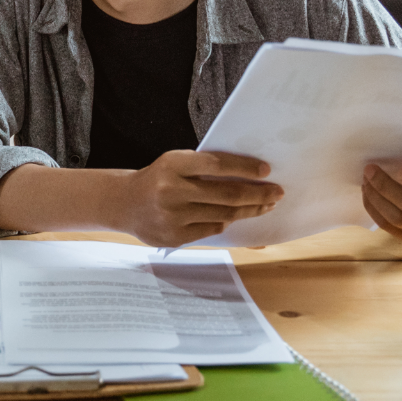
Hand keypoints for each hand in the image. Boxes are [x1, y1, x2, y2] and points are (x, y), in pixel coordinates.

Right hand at [114, 150, 283, 247]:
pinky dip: (226, 221)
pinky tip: (235, 216)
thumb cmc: (158, 179)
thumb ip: (203, 168)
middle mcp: (171, 190)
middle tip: (276, 192)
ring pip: (224, 214)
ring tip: (265, 205)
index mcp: (172, 164)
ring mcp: (172, 216)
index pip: (217, 164)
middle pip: (227, 194)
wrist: (124, 203)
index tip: (266, 170)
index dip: (245, 168)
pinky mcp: (174, 237)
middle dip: (258, 194)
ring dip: (249, 210)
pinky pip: (211, 229)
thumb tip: (248, 175)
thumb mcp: (174, 163)